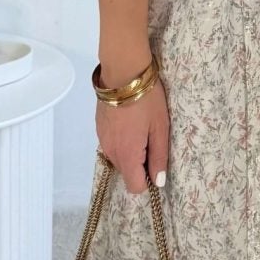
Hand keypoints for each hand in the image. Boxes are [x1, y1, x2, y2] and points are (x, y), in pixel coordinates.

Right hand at [96, 78, 169, 194]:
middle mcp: (111, 152)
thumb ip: (158, 158)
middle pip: (126, 172)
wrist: (122, 72)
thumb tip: (157, 182)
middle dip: (139, 163)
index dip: (147, 180)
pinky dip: (122, 139)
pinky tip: (129, 121)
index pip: (134, 187)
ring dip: (131, 151)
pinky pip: (112, 144)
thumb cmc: (147, 100)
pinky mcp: (99, 128)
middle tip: (151, 138)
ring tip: (141, 127)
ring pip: (119, 158)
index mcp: (127, 155)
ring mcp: (102, 140)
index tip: (155, 162)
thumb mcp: (160, 128)